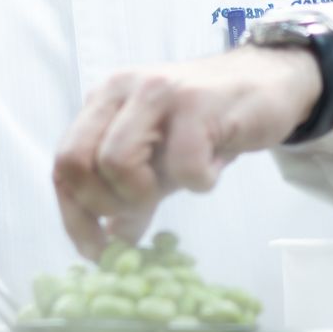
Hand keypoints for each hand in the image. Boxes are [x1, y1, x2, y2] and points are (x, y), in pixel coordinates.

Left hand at [53, 45, 321, 256]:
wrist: (268, 82)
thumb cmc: (209, 123)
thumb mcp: (161, 161)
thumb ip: (130, 195)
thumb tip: (109, 242)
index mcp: (103, 102)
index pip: (64, 163)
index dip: (75, 215)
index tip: (97, 250)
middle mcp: (120, 90)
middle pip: (77, 161)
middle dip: (105, 204)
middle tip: (140, 212)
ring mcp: (157, 91)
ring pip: (116, 161)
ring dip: (144, 194)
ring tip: (176, 185)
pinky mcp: (198, 102)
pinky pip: (182, 165)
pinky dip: (199, 182)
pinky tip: (213, 167)